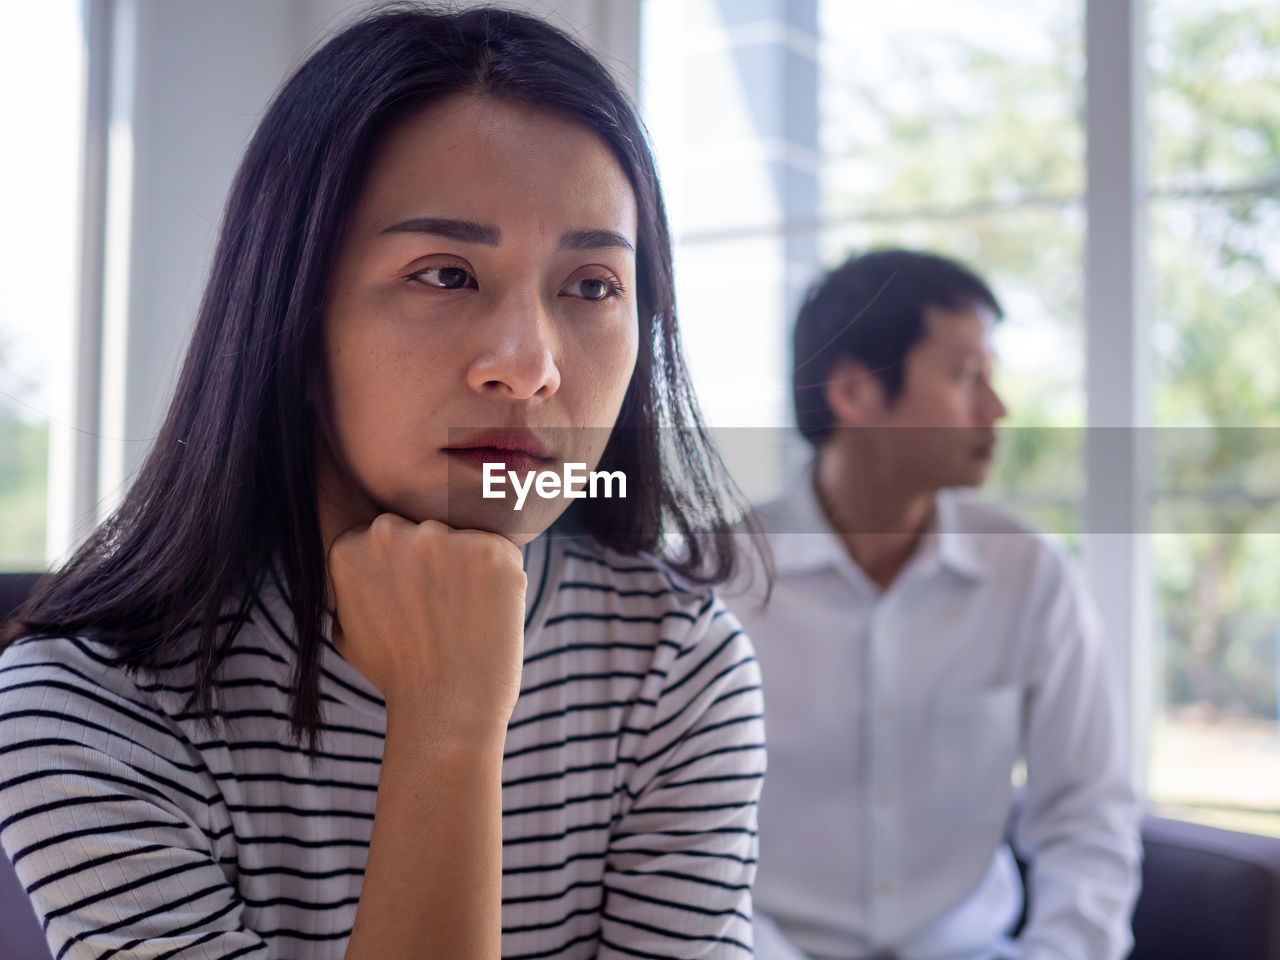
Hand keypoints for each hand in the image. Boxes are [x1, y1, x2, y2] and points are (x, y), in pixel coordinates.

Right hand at [328, 515, 526, 739]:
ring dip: (470, 570)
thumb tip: (363, 564)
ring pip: (464, 540)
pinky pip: (501, 553)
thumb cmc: (398, 674)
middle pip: (425, 531)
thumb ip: (349, 586)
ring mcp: (442, 537)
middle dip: (437, 562)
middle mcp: (390, 532)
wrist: (445, 708)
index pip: (386, 534)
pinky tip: (488, 615)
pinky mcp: (490, 549)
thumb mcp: (346, 628)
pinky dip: (502, 580)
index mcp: (351, 545)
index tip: (413, 601)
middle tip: (443, 611)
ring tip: (465, 618)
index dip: (405, 569)